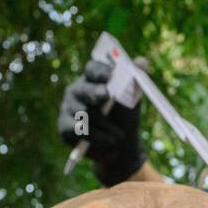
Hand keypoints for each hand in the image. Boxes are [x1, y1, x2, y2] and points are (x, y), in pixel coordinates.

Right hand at [57, 56, 150, 185]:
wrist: (122, 145)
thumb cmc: (125, 117)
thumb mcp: (134, 98)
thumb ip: (137, 79)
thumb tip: (143, 61)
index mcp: (93, 79)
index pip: (92, 68)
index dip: (100, 71)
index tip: (109, 76)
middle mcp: (77, 90)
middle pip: (83, 89)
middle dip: (95, 92)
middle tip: (106, 95)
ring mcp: (68, 108)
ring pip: (83, 112)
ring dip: (105, 125)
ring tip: (120, 135)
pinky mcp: (64, 127)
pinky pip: (78, 129)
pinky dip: (96, 137)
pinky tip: (109, 142)